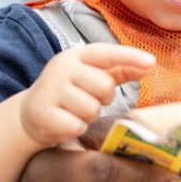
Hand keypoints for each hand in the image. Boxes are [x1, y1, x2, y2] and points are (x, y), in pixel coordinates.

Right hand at [20, 43, 154, 145]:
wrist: (30, 114)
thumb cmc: (70, 93)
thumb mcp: (91, 76)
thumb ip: (119, 69)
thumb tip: (149, 64)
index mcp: (75, 56)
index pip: (105, 52)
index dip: (129, 56)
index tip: (151, 61)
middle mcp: (61, 69)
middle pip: (104, 86)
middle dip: (104, 98)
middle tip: (90, 100)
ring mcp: (50, 91)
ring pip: (92, 108)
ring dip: (89, 115)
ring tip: (76, 112)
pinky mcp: (44, 114)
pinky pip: (77, 126)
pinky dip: (77, 128)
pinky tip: (66, 123)